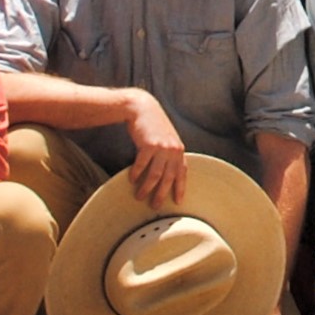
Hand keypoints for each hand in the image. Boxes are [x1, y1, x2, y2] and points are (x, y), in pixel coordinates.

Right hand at [124, 91, 192, 207]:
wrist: (143, 108)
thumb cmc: (154, 125)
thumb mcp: (167, 138)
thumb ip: (169, 153)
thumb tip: (166, 173)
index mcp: (179, 150)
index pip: (182, 173)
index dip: (180, 188)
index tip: (178, 202)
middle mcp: (173, 150)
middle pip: (168, 178)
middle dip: (161, 194)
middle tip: (155, 206)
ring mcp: (161, 148)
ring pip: (154, 175)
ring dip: (146, 188)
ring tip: (139, 197)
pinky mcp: (148, 145)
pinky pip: (142, 165)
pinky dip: (136, 174)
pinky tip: (131, 180)